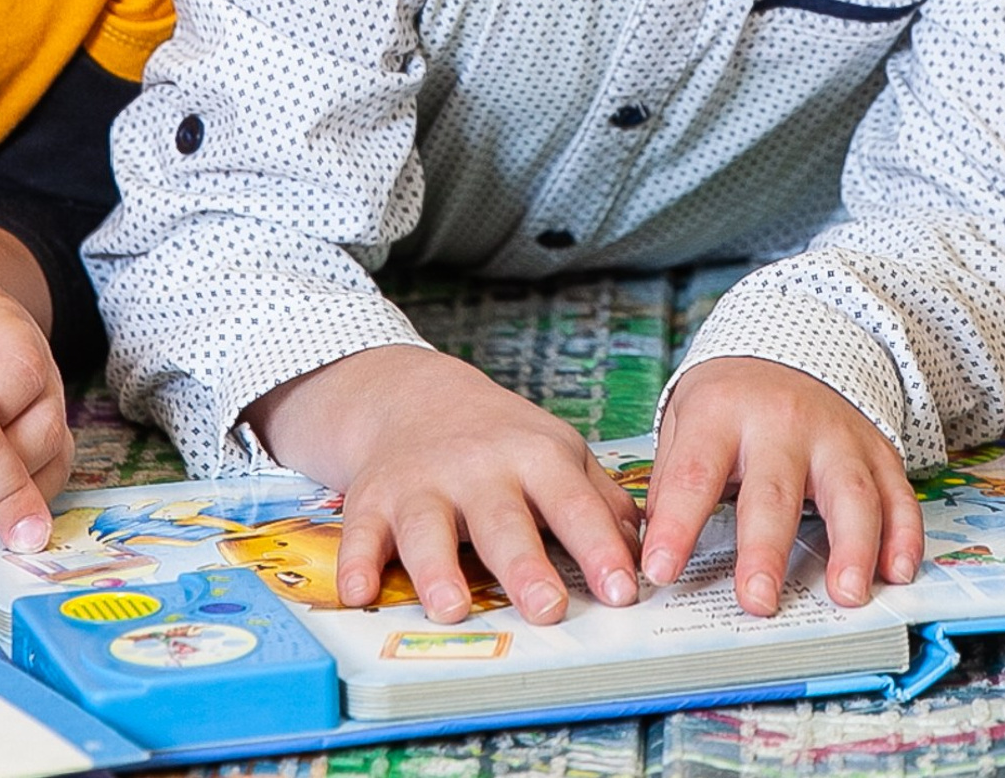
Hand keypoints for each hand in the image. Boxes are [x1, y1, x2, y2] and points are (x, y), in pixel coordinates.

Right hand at [249, 344, 640, 624]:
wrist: (414, 395)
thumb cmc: (501, 440)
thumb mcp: (558, 453)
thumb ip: (599, 502)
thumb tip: (650, 548)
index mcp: (536, 457)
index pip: (574, 505)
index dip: (600, 548)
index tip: (625, 591)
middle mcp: (479, 469)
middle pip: (503, 521)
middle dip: (525, 566)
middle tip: (548, 608)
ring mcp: (422, 485)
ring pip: (428, 528)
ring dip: (437, 569)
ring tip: (452, 609)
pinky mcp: (371, 501)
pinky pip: (359, 533)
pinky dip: (354, 563)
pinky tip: (359, 594)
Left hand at [640, 356, 922, 615]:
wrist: (793, 345)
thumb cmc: (731, 401)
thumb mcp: (685, 419)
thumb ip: (671, 482)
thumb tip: (651, 551)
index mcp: (722, 414)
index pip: (694, 473)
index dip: (676, 524)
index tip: (660, 569)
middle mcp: (782, 422)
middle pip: (774, 490)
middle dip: (765, 548)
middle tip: (757, 600)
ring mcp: (836, 435)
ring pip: (850, 492)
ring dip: (852, 546)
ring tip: (846, 595)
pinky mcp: (876, 450)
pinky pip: (897, 492)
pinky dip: (904, 533)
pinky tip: (898, 570)